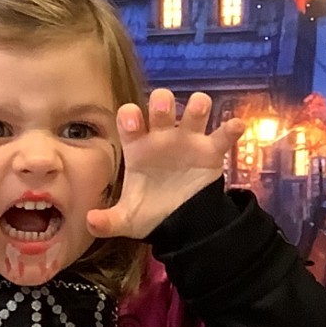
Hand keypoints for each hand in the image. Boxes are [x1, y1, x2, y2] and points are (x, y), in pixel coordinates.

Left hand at [85, 89, 245, 240]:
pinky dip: (231, 128)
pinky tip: (235, 126)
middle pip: (162, 105)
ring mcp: (188, 141)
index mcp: (138, 147)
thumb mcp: (128, 219)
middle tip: (162, 108)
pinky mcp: (211, 151)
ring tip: (198, 110)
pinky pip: (223, 135)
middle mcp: (162, 136)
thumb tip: (90, 222)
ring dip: (197, 105)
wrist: (180, 224)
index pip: (130, 119)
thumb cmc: (150, 212)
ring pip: (195, 109)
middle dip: (162, 102)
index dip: (130, 116)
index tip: (132, 123)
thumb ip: (108, 221)